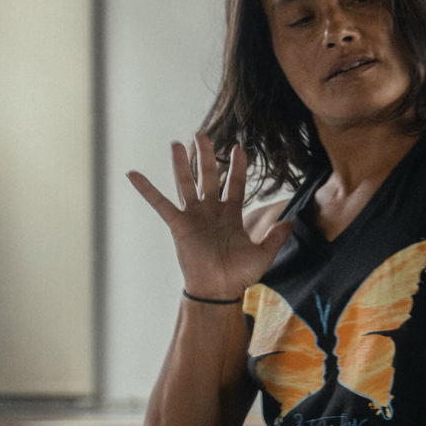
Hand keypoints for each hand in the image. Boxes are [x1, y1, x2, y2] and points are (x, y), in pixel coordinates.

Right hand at [127, 135, 293, 299]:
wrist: (219, 290)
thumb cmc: (239, 275)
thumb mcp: (263, 254)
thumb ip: (276, 237)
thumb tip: (292, 222)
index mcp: (232, 215)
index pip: (235, 184)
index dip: (237, 166)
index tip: (239, 147)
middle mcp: (211, 211)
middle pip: (209, 176)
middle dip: (206, 155)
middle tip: (202, 134)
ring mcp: (194, 216)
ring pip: (186, 183)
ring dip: (181, 163)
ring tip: (177, 143)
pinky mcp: (179, 225)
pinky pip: (160, 204)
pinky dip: (146, 189)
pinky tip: (133, 174)